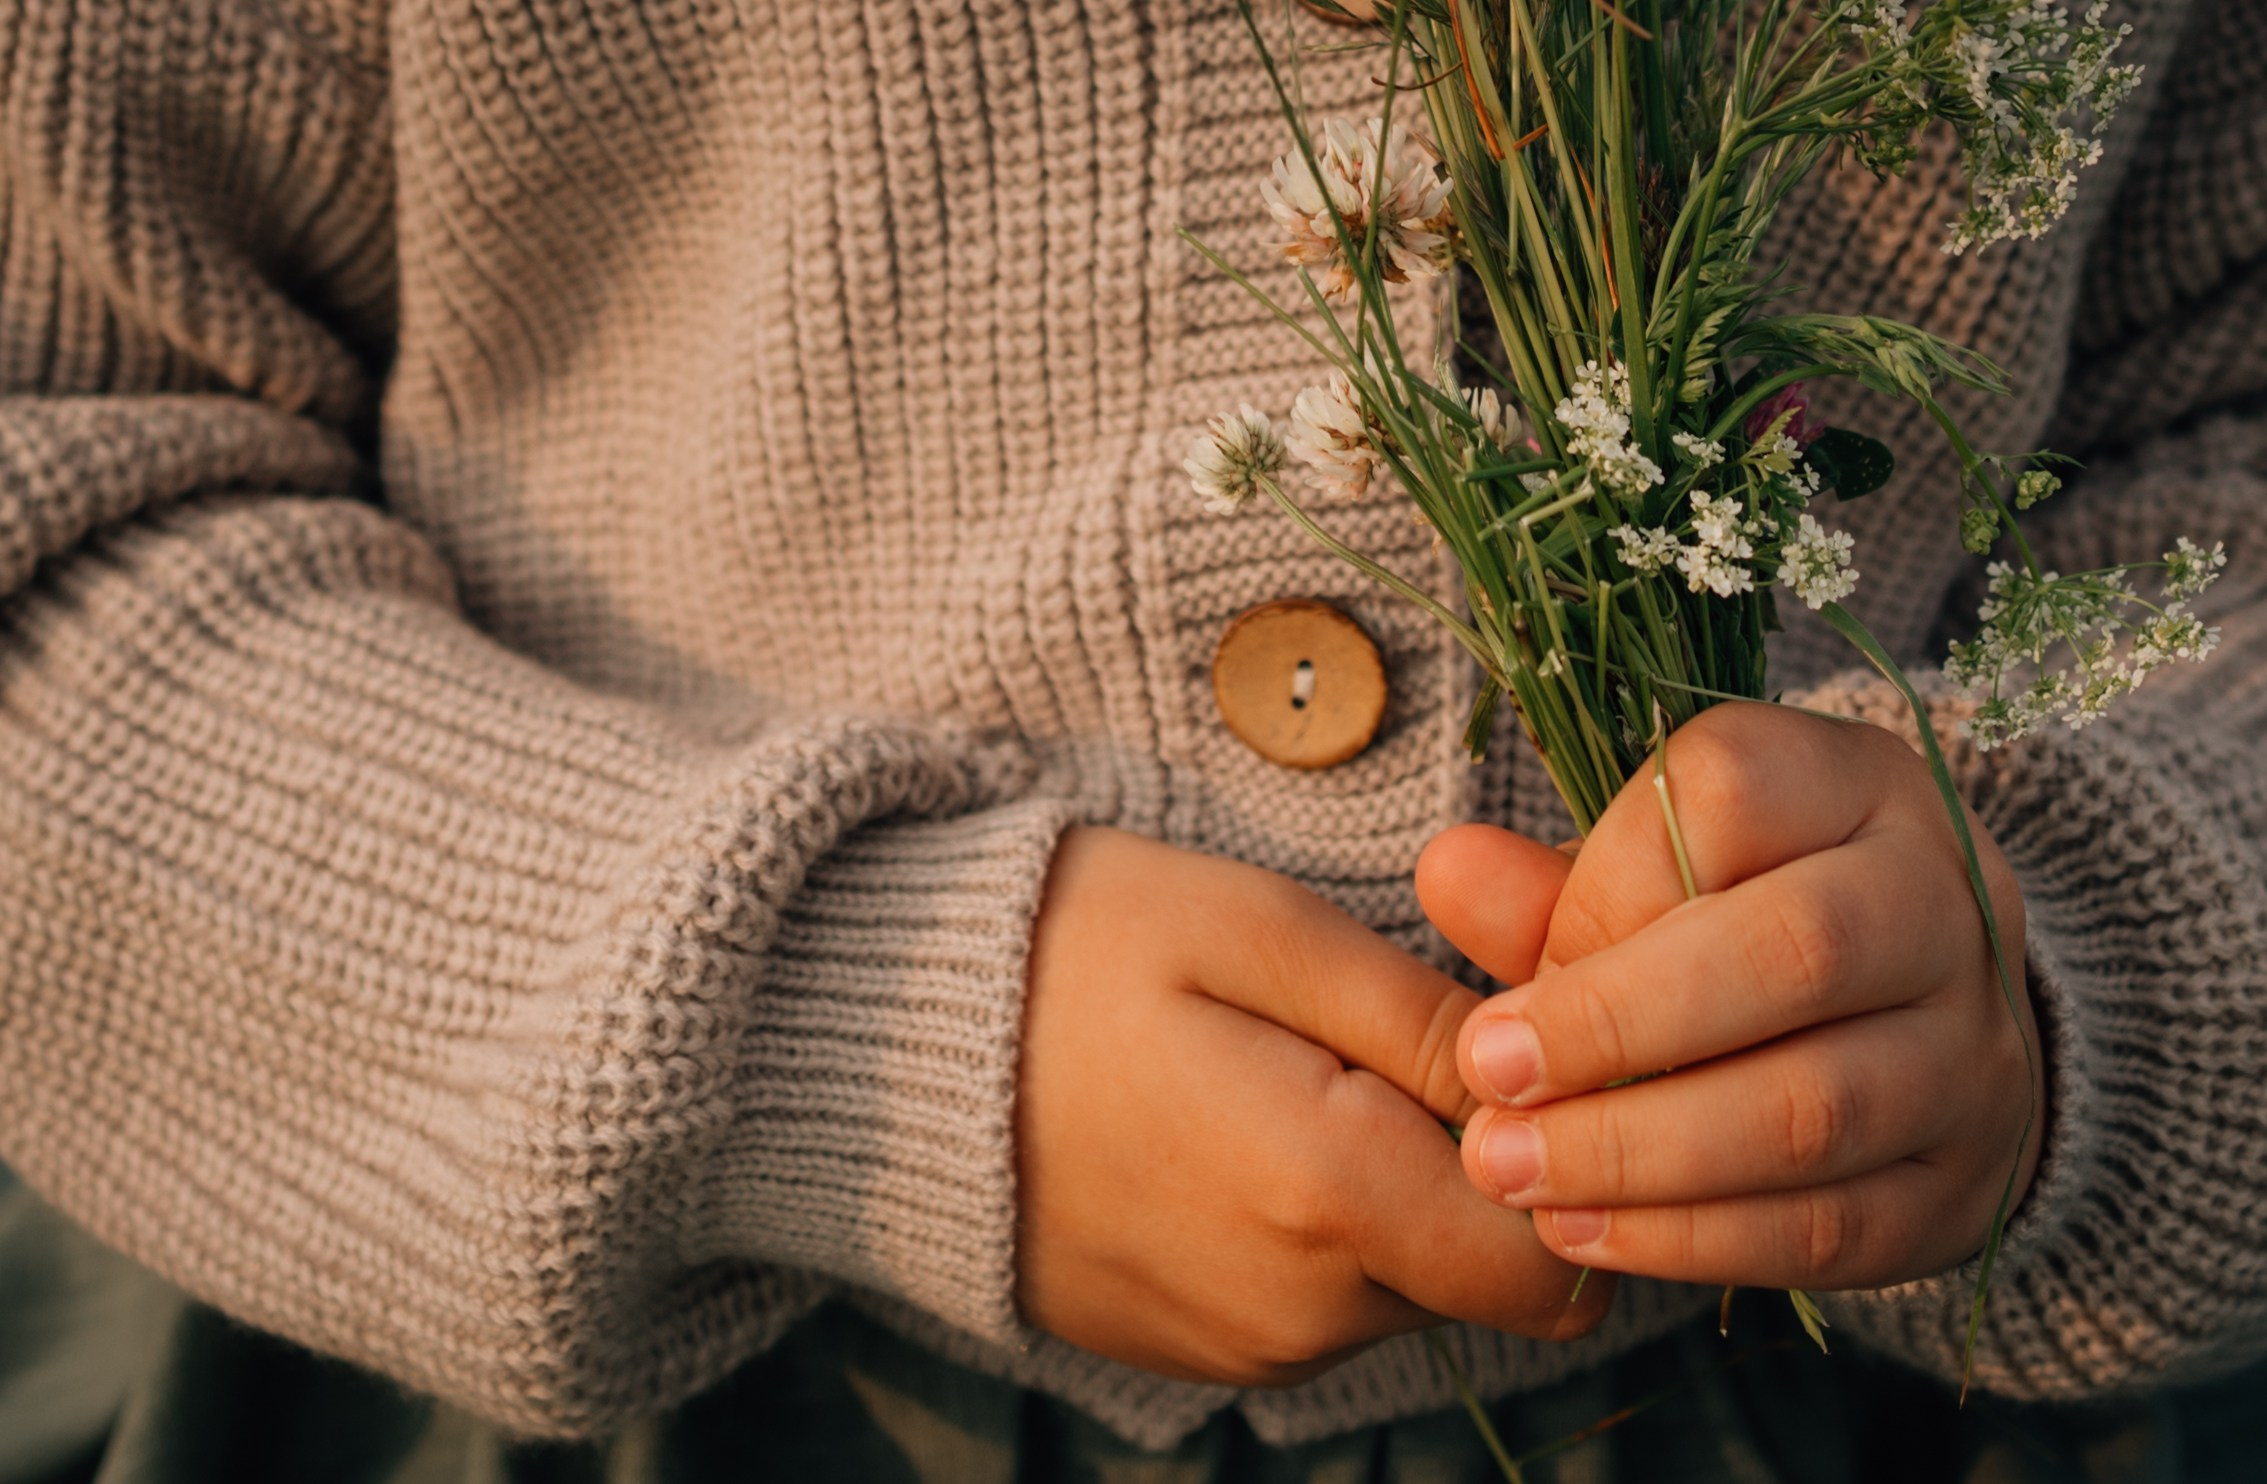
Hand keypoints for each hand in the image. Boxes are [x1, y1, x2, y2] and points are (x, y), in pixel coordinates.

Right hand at [1016, 825, 1610, 1387]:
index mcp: (1325, 1198)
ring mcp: (1242, 1350)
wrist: (878, 1045)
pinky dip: (1326, 1233)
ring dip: (1398, 1199)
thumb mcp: (1261, 931)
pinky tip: (1246, 1132)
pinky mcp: (1200, 1356)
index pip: (1555, 1258)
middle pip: (1489, 1277)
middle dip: (1479, 1171)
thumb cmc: (1075, 952)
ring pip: (1410, 1292)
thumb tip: (1563, 1091)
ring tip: (1296, 1076)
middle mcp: (1297, 1313)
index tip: (1512, 1064)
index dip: (1570, 1164)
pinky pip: (1326, 1310)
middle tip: (1390, 1043)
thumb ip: (1425, 1021)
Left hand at [1418, 702, 2041, 1291]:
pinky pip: (1831, 1224)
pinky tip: (1582, 1232)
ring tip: (1512, 1170)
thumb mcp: (1653, 872)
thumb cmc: (1736, 922)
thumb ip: (1554, 882)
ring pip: (1815, 1104)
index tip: (1510, 966)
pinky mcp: (1962, 1181)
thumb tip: (1446, 870)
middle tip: (1487, 1080)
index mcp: (1855, 785)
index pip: (1733, 795)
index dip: (1604, 888)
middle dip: (1616, 1025)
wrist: (1912, 1026)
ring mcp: (1975, 1048)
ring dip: (1639, 1150)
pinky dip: (1691, 1238)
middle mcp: (1941, 902)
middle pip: (1796, 951)